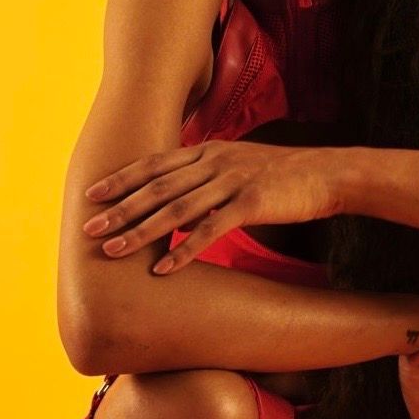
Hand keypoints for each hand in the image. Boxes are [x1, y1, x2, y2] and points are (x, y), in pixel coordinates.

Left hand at [82, 140, 342, 269]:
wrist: (329, 174)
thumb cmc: (285, 175)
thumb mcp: (240, 164)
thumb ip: (208, 175)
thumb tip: (181, 196)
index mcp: (209, 150)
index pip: (154, 164)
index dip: (121, 179)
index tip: (92, 194)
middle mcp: (215, 161)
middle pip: (157, 187)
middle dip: (120, 208)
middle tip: (89, 227)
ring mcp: (232, 181)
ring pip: (176, 208)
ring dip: (140, 231)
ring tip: (113, 250)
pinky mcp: (252, 204)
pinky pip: (210, 230)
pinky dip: (184, 251)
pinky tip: (163, 268)